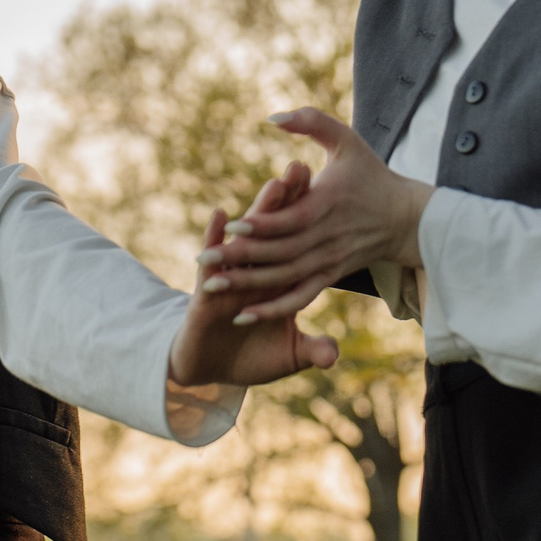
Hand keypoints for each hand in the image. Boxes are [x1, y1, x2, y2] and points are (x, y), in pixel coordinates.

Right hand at [169, 165, 339, 386]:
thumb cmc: (248, 360)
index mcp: (277, 283)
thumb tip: (334, 355)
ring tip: (276, 185)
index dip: (307, 218)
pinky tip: (221, 214)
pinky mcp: (206, 295)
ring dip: (260, 215)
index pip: (295, 245)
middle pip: (274, 233)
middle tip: (302, 168)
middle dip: (288, 204)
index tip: (326, 188)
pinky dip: (215, 239)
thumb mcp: (288, 358)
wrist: (208, 373)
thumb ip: (311, 351)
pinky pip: (214, 264)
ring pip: (249, 243)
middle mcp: (255, 275)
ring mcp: (231, 282)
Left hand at [196, 108, 435, 323]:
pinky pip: (301, 297)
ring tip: (212, 287)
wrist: (406, 218)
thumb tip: (272, 117)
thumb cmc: (371, 173)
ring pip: (286, 277)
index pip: (292, 218)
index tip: (231, 225)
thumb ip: (311, 122)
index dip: (263, 224)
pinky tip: (244, 314)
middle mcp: (327, 236)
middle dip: (242, 258)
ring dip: (248, 285)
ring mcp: (329, 260)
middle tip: (204, 261)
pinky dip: (274, 308)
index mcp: (328, 203)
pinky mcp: (330, 275)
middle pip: (281, 253)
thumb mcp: (347, 139)